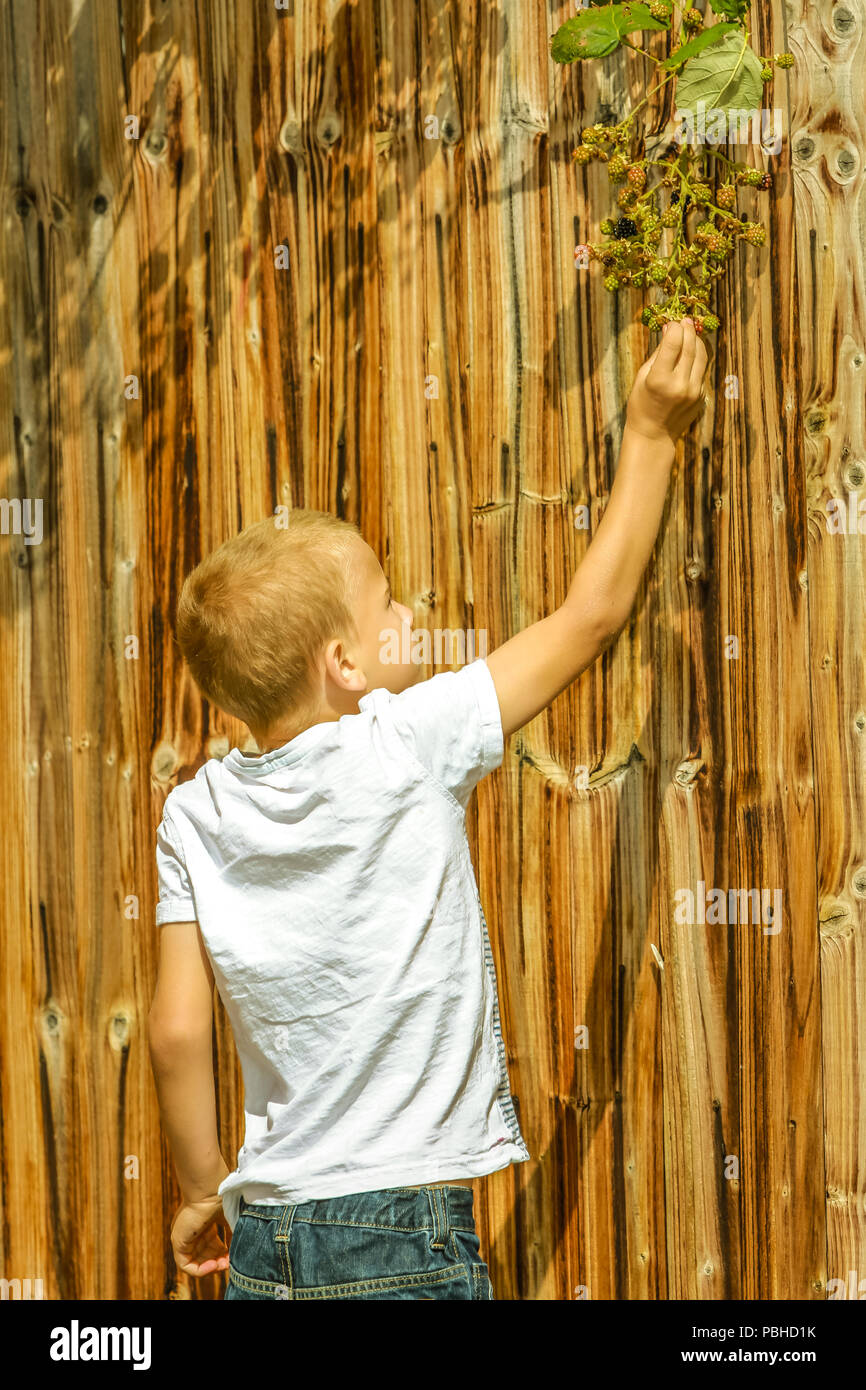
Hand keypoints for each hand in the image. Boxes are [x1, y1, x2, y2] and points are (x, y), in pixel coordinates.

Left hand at [170, 1193, 229, 1276]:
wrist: (209, 1192)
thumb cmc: (221, 1201)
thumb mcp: (231, 1221)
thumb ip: (234, 1237)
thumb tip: (239, 1253)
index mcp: (206, 1226)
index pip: (214, 1247)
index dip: (225, 1255)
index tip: (235, 1256)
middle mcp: (194, 1233)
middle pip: (206, 1256)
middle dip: (219, 1262)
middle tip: (230, 1263)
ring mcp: (185, 1238)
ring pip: (197, 1262)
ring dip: (211, 1268)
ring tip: (223, 1264)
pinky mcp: (178, 1243)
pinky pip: (186, 1265)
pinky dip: (200, 1270)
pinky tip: (214, 1265)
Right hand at [625, 317, 708, 444]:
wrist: (654, 435)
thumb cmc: (642, 404)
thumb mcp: (642, 377)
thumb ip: (659, 353)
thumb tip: (669, 329)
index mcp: (659, 379)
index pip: (673, 343)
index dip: (675, 328)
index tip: (673, 323)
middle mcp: (679, 384)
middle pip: (690, 347)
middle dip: (688, 331)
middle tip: (685, 322)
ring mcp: (693, 392)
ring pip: (702, 356)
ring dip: (697, 341)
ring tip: (690, 334)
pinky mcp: (701, 396)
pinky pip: (702, 370)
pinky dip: (698, 358)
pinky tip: (691, 353)